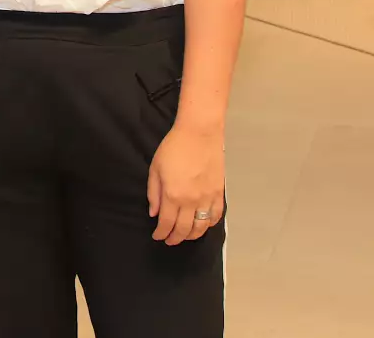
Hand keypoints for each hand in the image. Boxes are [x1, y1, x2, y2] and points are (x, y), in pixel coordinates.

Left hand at [147, 122, 225, 245]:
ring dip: (192, 235)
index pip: (167, 223)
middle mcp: (191, 201)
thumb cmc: (173, 147)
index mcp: (173, 195)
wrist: (200, 133)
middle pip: (184, 229)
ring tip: (184, 236)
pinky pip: (216, 216)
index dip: (161, 233)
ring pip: (201, 227)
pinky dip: (209, 225)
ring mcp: (208, 198)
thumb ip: (154, 193)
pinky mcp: (219, 193)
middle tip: (169, 240)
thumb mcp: (155, 168)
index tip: (157, 236)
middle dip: (175, 238)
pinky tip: (203, 225)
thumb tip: (154, 213)